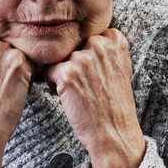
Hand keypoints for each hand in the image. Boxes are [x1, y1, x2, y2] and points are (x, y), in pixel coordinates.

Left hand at [46, 28, 145, 167]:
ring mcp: (82, 58)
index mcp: (115, 40)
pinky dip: (53, 84)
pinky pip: (48, 71)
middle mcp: (99, 44)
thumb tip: (87, 40)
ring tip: (76, 91)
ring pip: (59, 58)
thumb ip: (106, 50)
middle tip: (82, 83)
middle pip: (72, 45)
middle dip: (72, 62)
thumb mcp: (120, 69)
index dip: (87, 54)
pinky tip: (67, 96)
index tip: (93, 72)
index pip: (89, 35)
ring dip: (62, 73)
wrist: (114, 132)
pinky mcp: (67, 73)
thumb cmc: (115, 105)